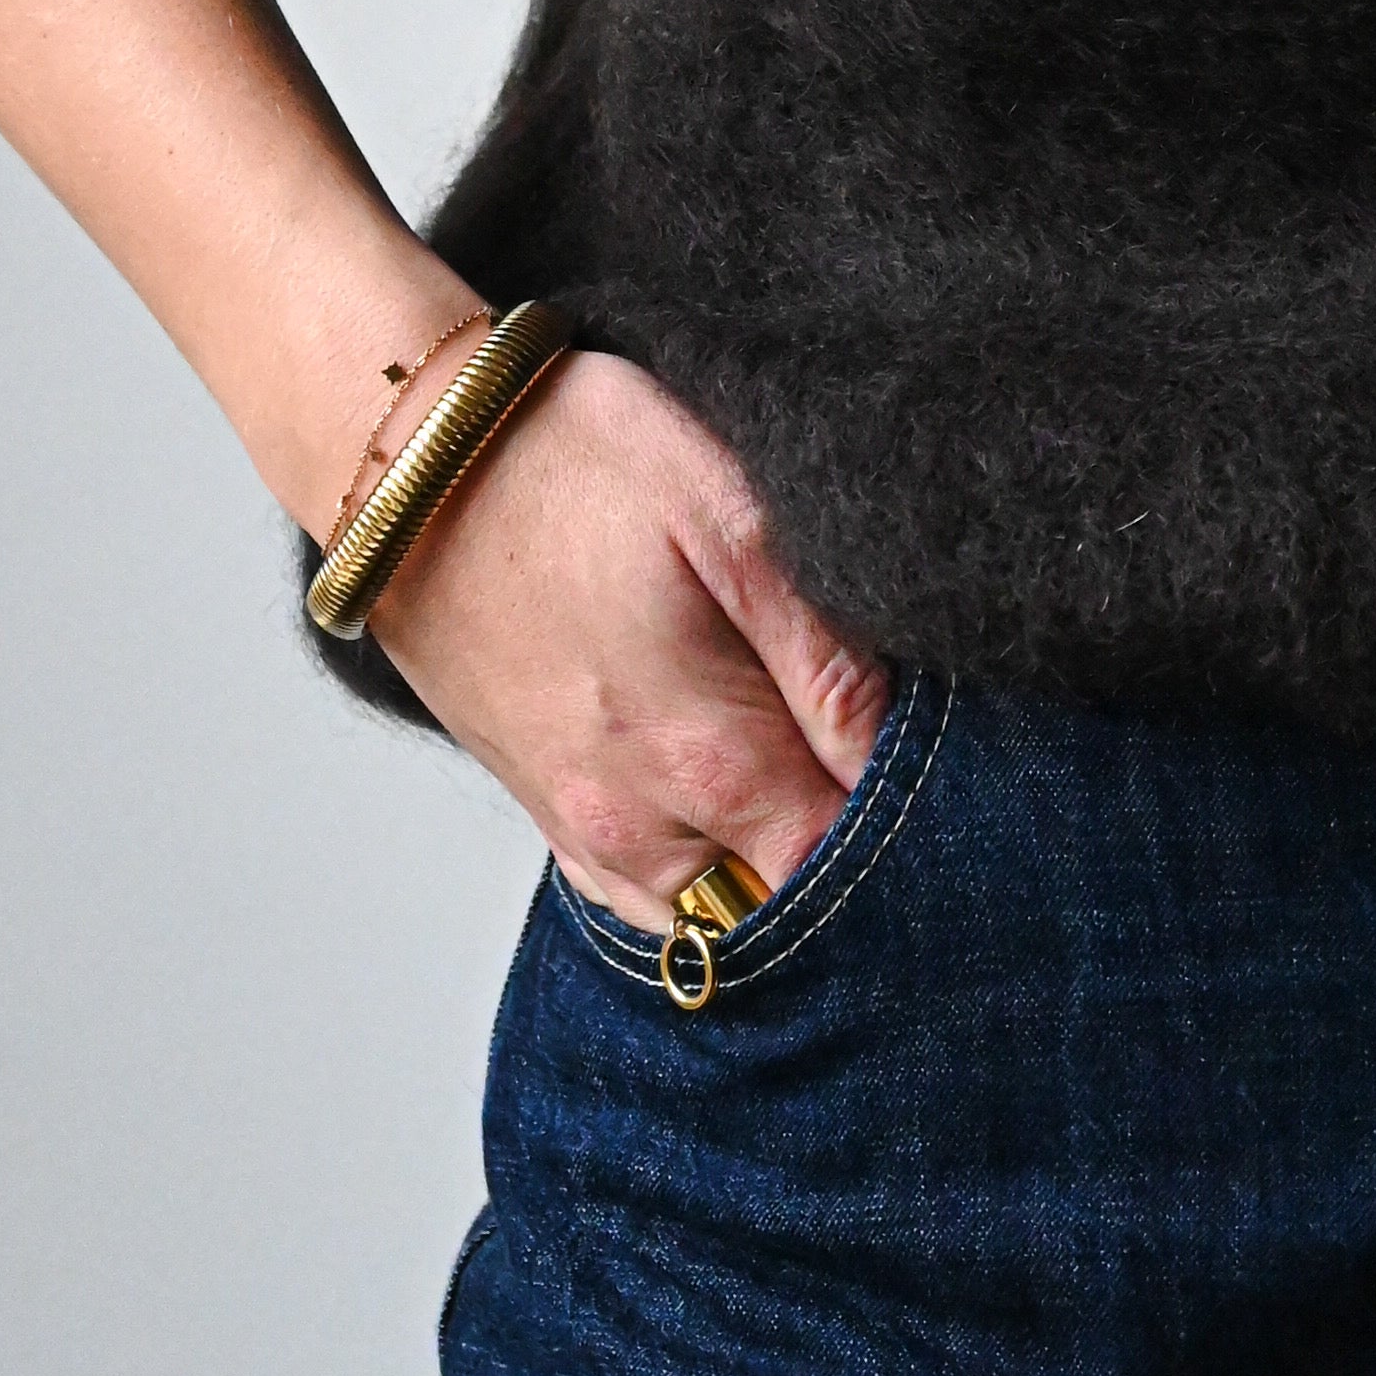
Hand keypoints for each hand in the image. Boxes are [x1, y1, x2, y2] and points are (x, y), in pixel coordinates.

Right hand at [365, 347, 888, 928]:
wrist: (405, 461)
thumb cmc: (569, 458)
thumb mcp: (727, 509)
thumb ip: (826, 649)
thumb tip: (903, 743)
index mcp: (707, 756)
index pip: (851, 861)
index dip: (922, 830)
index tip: (969, 775)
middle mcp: (642, 825)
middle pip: (790, 901)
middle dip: (864, 860)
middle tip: (920, 779)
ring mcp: (585, 830)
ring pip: (718, 917)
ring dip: (784, 872)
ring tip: (833, 781)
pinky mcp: (546, 812)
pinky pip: (647, 901)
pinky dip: (709, 878)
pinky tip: (747, 811)